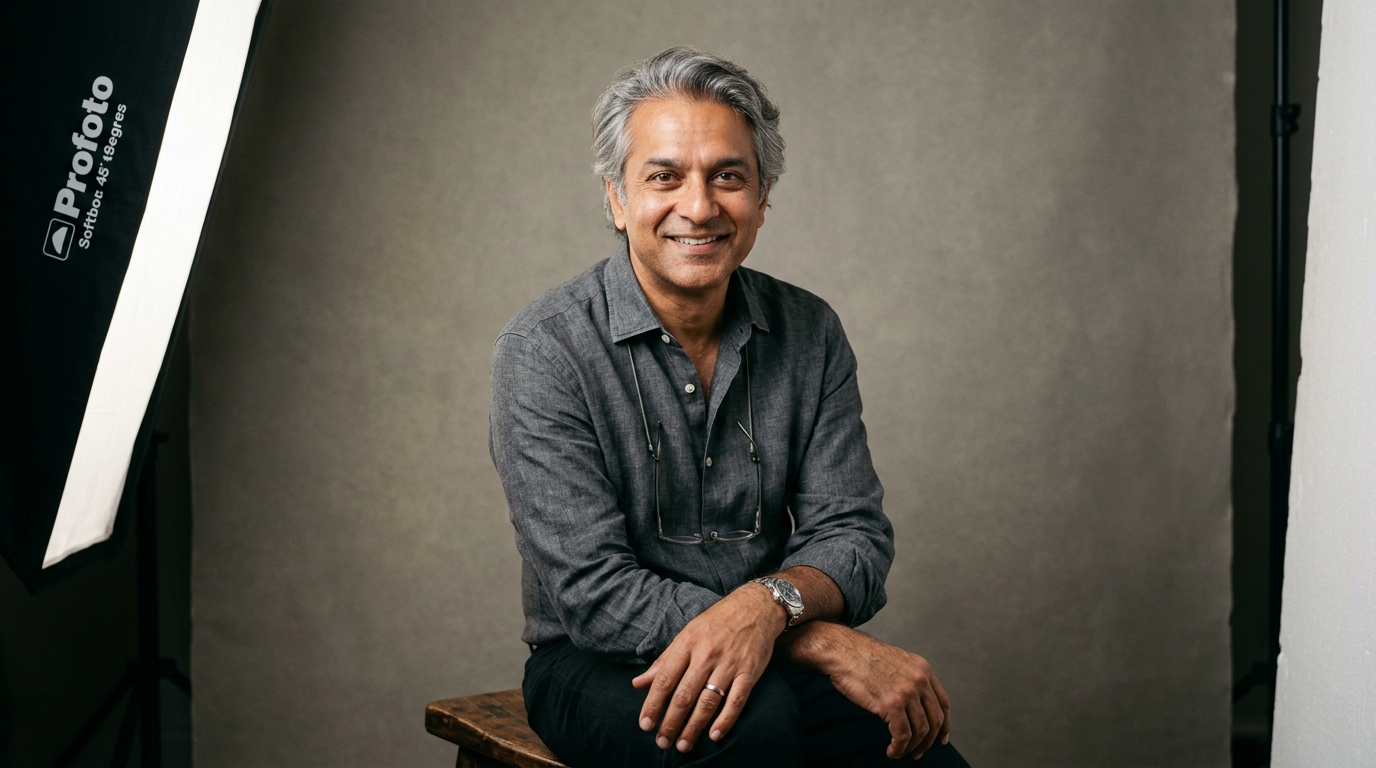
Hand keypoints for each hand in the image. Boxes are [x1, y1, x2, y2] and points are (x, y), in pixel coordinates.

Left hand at [631, 584, 785, 751]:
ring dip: (693, 727)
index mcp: (687, 643)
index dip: (653, 704)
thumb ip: (663, 661)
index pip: (665, 679)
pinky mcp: (749, 672)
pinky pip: (736, 701)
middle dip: (671, 722)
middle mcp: (707, 654)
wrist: (755, 607)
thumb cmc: (716, 623)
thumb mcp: (686, 634)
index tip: (645, 725)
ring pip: (708, 701)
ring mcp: (729, 664)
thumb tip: (638, 683)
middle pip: (684, 695)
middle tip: (662, 743)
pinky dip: (725, 720)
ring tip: (683, 745)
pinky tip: (714, 735)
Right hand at [786, 624, 949, 759]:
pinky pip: (902, 735)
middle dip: (928, 741)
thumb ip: (909, 680)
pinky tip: (892, 751)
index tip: (941, 738)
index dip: (944, 724)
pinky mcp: (892, 703)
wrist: (843, 651)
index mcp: (923, 669)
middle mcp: (920, 680)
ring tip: (901, 752)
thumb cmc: (862, 658)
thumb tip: (913, 706)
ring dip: (912, 747)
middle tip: (918, 752)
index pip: (943, 703)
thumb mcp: (896, 662)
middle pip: (935, 719)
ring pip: (920, 730)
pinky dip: (899, 748)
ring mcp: (907, 691)